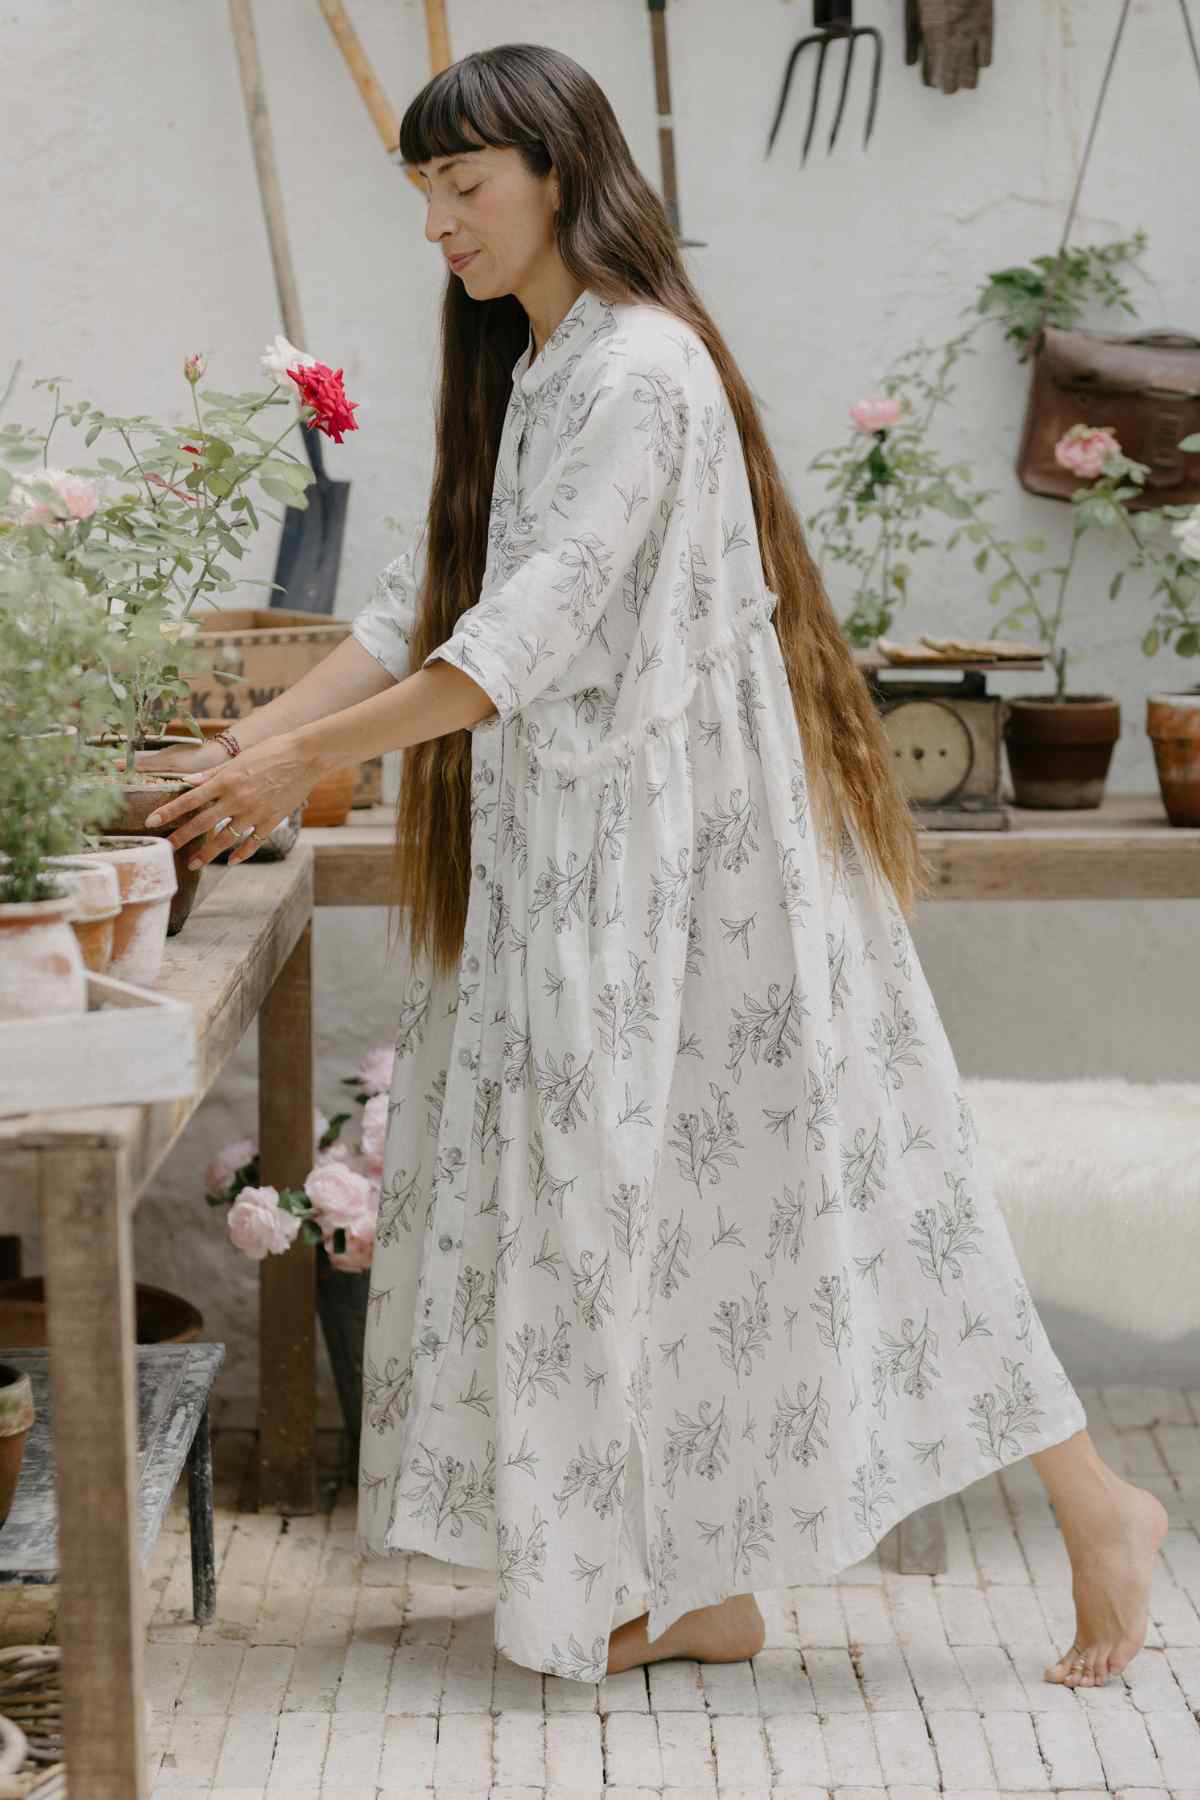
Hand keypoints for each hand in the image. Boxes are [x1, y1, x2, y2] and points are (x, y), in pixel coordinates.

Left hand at [142, 732, 323, 868]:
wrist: (305, 756)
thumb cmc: (272, 751)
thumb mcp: (239, 759)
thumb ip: (213, 774)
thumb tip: (189, 782)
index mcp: (226, 781)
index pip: (190, 799)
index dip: (168, 812)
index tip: (151, 822)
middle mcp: (237, 799)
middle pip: (202, 823)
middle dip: (182, 837)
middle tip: (166, 848)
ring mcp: (254, 813)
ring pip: (225, 839)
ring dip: (207, 853)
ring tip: (193, 864)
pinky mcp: (271, 821)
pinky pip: (253, 842)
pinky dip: (242, 854)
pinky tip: (231, 861)